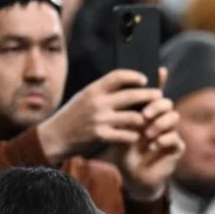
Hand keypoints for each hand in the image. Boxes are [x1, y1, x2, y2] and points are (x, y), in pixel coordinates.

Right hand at [35, 69, 161, 163]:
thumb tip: (126, 82)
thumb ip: (102, 91)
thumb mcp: (84, 97)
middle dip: (150, 95)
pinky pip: (128, 135)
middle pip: (132, 95)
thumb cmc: (73, 116)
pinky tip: (136, 135)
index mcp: (93, 90)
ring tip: (150, 118)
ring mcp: (100, 120)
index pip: (118, 76)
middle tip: (160, 96)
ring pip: (134, 117)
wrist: (55, 137)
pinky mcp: (101, 136)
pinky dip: (134, 135)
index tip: (145, 79)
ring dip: (145, 118)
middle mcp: (97, 103)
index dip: (134, 76)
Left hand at [112, 97, 182, 201]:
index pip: (152, 98)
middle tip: (145, 115)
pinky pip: (175, 138)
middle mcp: (160, 121)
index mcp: (147, 116)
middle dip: (157, 107)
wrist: (134, 178)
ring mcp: (169, 133)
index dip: (148, 98)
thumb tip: (121, 104)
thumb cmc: (124, 155)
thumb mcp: (119, 136)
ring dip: (160, 123)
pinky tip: (152, 147)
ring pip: (174, 117)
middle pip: (167, 104)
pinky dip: (164, 140)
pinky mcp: (176, 148)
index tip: (136, 105)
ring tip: (148, 135)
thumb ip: (121, 121)